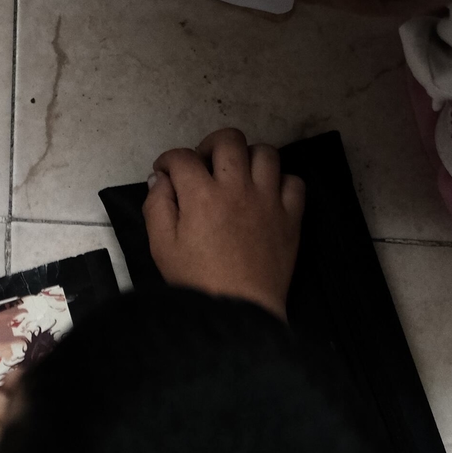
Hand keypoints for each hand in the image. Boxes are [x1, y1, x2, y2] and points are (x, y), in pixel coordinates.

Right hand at [144, 128, 303, 318]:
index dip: (168, 160)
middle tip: (204, 165)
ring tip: (238, 176)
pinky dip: (281, 182)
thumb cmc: (197, 280)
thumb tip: (160, 179)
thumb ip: (157, 205)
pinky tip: (268, 196)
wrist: (240, 313)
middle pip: (228, 139)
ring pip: (265, 153)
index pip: (182, 156)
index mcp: (201, 194)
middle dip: (210, 145)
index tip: (166, 173)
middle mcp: (237, 188)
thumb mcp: (161, 246)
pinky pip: (294, 182)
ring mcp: (268, 200)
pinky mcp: (291, 217)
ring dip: (248, 158)